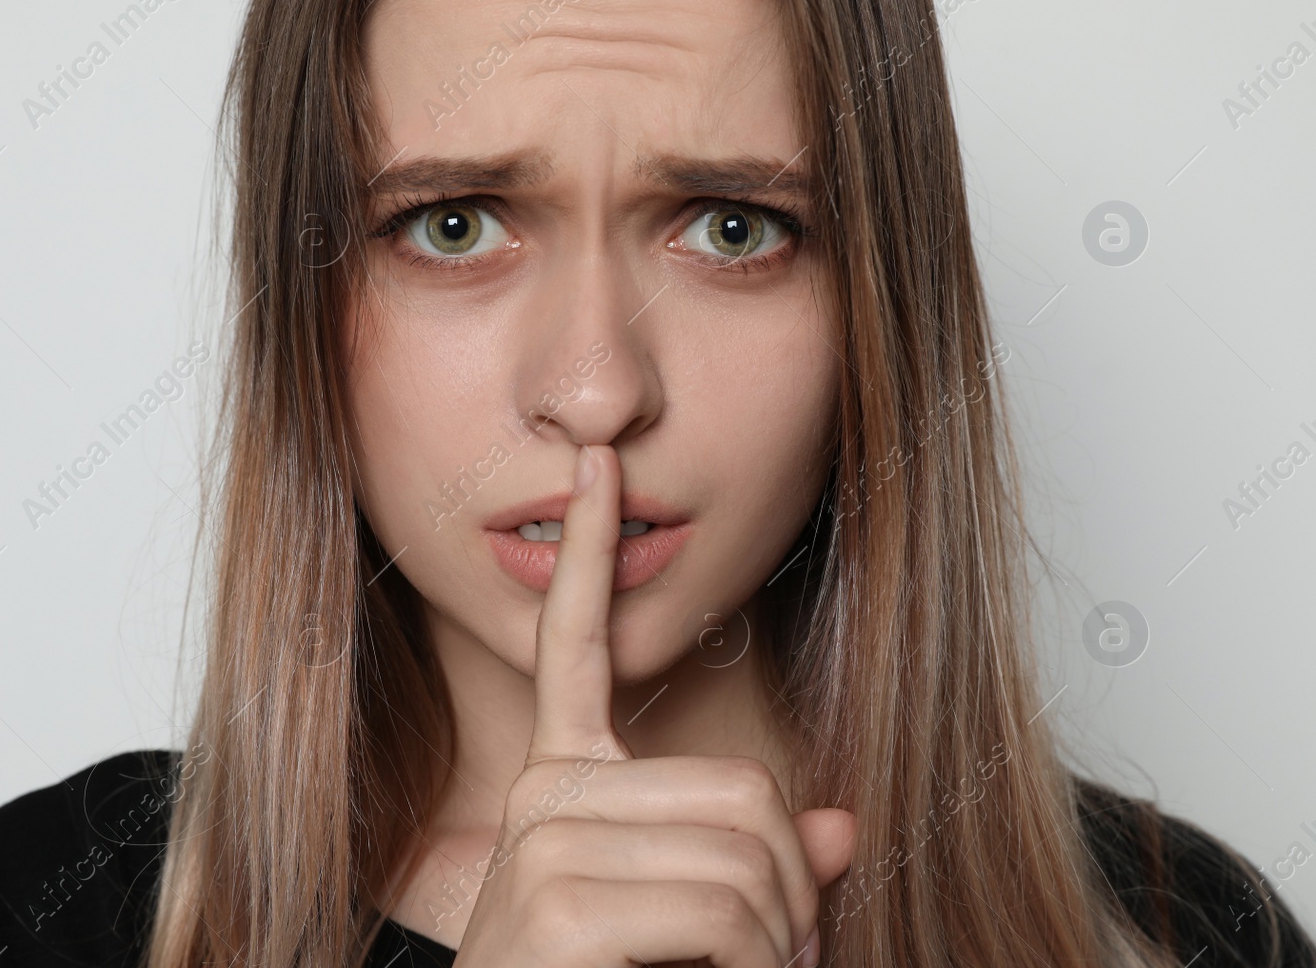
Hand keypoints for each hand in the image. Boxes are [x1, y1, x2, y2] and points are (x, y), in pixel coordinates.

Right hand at [452, 443, 855, 966]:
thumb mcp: (692, 927)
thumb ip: (758, 869)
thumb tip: (840, 825)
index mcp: (561, 789)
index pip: (573, 647)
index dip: (589, 550)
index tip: (600, 463)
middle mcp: (542, 799)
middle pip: (745, 793)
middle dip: (795, 896)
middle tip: (784, 961)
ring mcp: (543, 846)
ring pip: (750, 858)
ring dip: (784, 947)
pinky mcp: (560, 904)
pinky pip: (725, 909)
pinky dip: (760, 966)